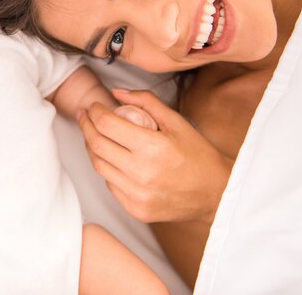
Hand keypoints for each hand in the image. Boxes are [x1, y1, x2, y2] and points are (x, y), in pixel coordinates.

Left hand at [77, 89, 231, 223]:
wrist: (216, 192)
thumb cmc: (197, 154)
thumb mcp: (176, 121)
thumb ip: (145, 102)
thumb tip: (116, 92)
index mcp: (152, 147)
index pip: (106, 125)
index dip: (94, 112)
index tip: (94, 106)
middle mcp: (141, 173)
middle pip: (96, 144)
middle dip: (86, 125)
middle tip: (85, 116)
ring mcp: (137, 194)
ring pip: (98, 165)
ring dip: (92, 146)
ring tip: (94, 134)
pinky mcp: (136, 209)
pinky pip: (110, 184)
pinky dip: (106, 167)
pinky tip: (111, 157)